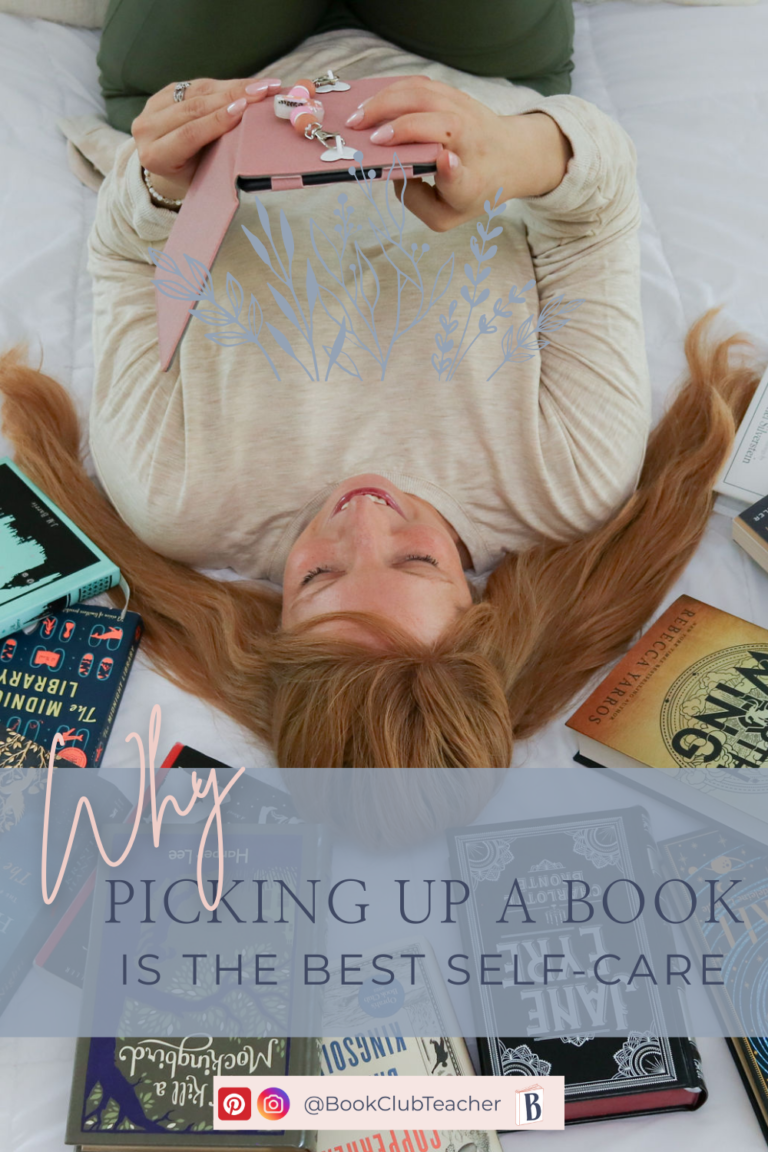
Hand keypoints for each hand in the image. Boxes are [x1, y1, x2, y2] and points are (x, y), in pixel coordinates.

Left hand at [131, 76, 282, 201]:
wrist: (169, 167)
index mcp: (155, 156)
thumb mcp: (202, 174)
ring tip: (263, 85)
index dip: (216, 120)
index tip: (244, 108)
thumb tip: (249, 129)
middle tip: (262, 91)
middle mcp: (146, 129)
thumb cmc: (192, 177)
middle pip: (193, 107)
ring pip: (196, 91)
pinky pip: (198, 85)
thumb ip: (217, 154)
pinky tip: (248, 84)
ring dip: (233, 87)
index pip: (188, 134)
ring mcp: (152, 107)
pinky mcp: (165, 92)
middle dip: (231, 97)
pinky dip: (225, 85)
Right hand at [346, 77, 572, 230]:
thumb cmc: (474, 188)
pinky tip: (373, 101)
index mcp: (470, 176)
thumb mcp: (450, 213)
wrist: (510, 156)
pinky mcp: (454, 94)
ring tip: (358, 114)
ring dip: (385, 99)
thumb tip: (399, 174)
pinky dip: (393, 89)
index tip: (441, 161)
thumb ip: (420, 202)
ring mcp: (463, 108)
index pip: (459, 174)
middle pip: (433, 117)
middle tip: (357, 130)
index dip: (449, 170)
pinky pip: (420, 85)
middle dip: (393, 120)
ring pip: (422, 92)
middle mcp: (470, 136)